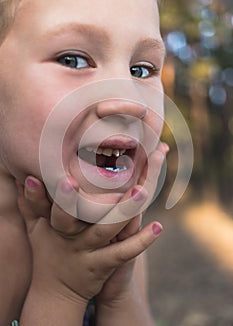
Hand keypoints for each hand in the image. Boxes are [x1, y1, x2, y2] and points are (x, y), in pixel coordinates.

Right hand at [16, 178, 160, 304]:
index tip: (63, 177)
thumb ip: (30, 203)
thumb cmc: (47, 250)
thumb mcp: (35, 228)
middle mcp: (70, 236)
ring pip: (106, 229)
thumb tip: (22, 176)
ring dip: (124, 210)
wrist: (56, 290)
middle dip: (88, 195)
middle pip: (79, 213)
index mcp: (53, 223)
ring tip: (142, 190)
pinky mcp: (103, 266)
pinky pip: (123, 253)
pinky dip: (141, 240)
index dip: (54, 192)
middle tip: (105, 171)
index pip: (51, 203)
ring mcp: (87, 251)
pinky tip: (158, 227)